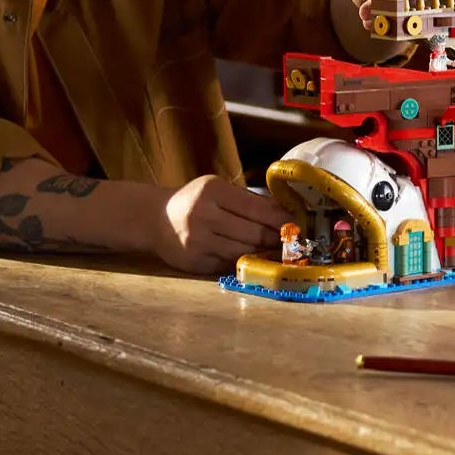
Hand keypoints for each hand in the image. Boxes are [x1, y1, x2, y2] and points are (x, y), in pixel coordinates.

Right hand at [151, 175, 293, 274]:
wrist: (156, 219)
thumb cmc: (194, 201)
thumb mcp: (217, 189)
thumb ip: (247, 200)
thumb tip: (285, 212)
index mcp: (213, 191)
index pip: (257, 208)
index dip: (281, 219)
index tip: (297, 225)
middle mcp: (203, 215)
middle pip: (253, 233)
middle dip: (277, 239)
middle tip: (293, 242)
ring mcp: (198, 241)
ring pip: (244, 252)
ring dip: (265, 254)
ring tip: (278, 252)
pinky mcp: (195, 262)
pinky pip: (229, 264)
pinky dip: (246, 263)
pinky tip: (256, 260)